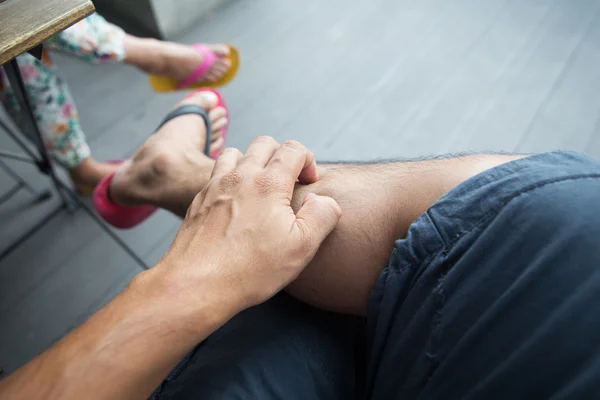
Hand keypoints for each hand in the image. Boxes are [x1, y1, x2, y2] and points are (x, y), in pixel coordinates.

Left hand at [158, 137, 341, 315]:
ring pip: (236, 153)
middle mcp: (240, 176)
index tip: (309, 184)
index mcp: (268, 183)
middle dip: (282, 156)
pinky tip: (236, 203)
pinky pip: (216, 174)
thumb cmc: (251, 269)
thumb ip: (322, 216)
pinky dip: (230, 178)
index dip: (308, 160)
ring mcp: (215, 186)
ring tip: (260, 189)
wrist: (197, 284)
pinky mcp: (199, 200)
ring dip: (253, 163)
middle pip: (264, 143)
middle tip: (288, 184)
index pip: (293, 148)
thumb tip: (325, 200)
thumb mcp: (302, 247)